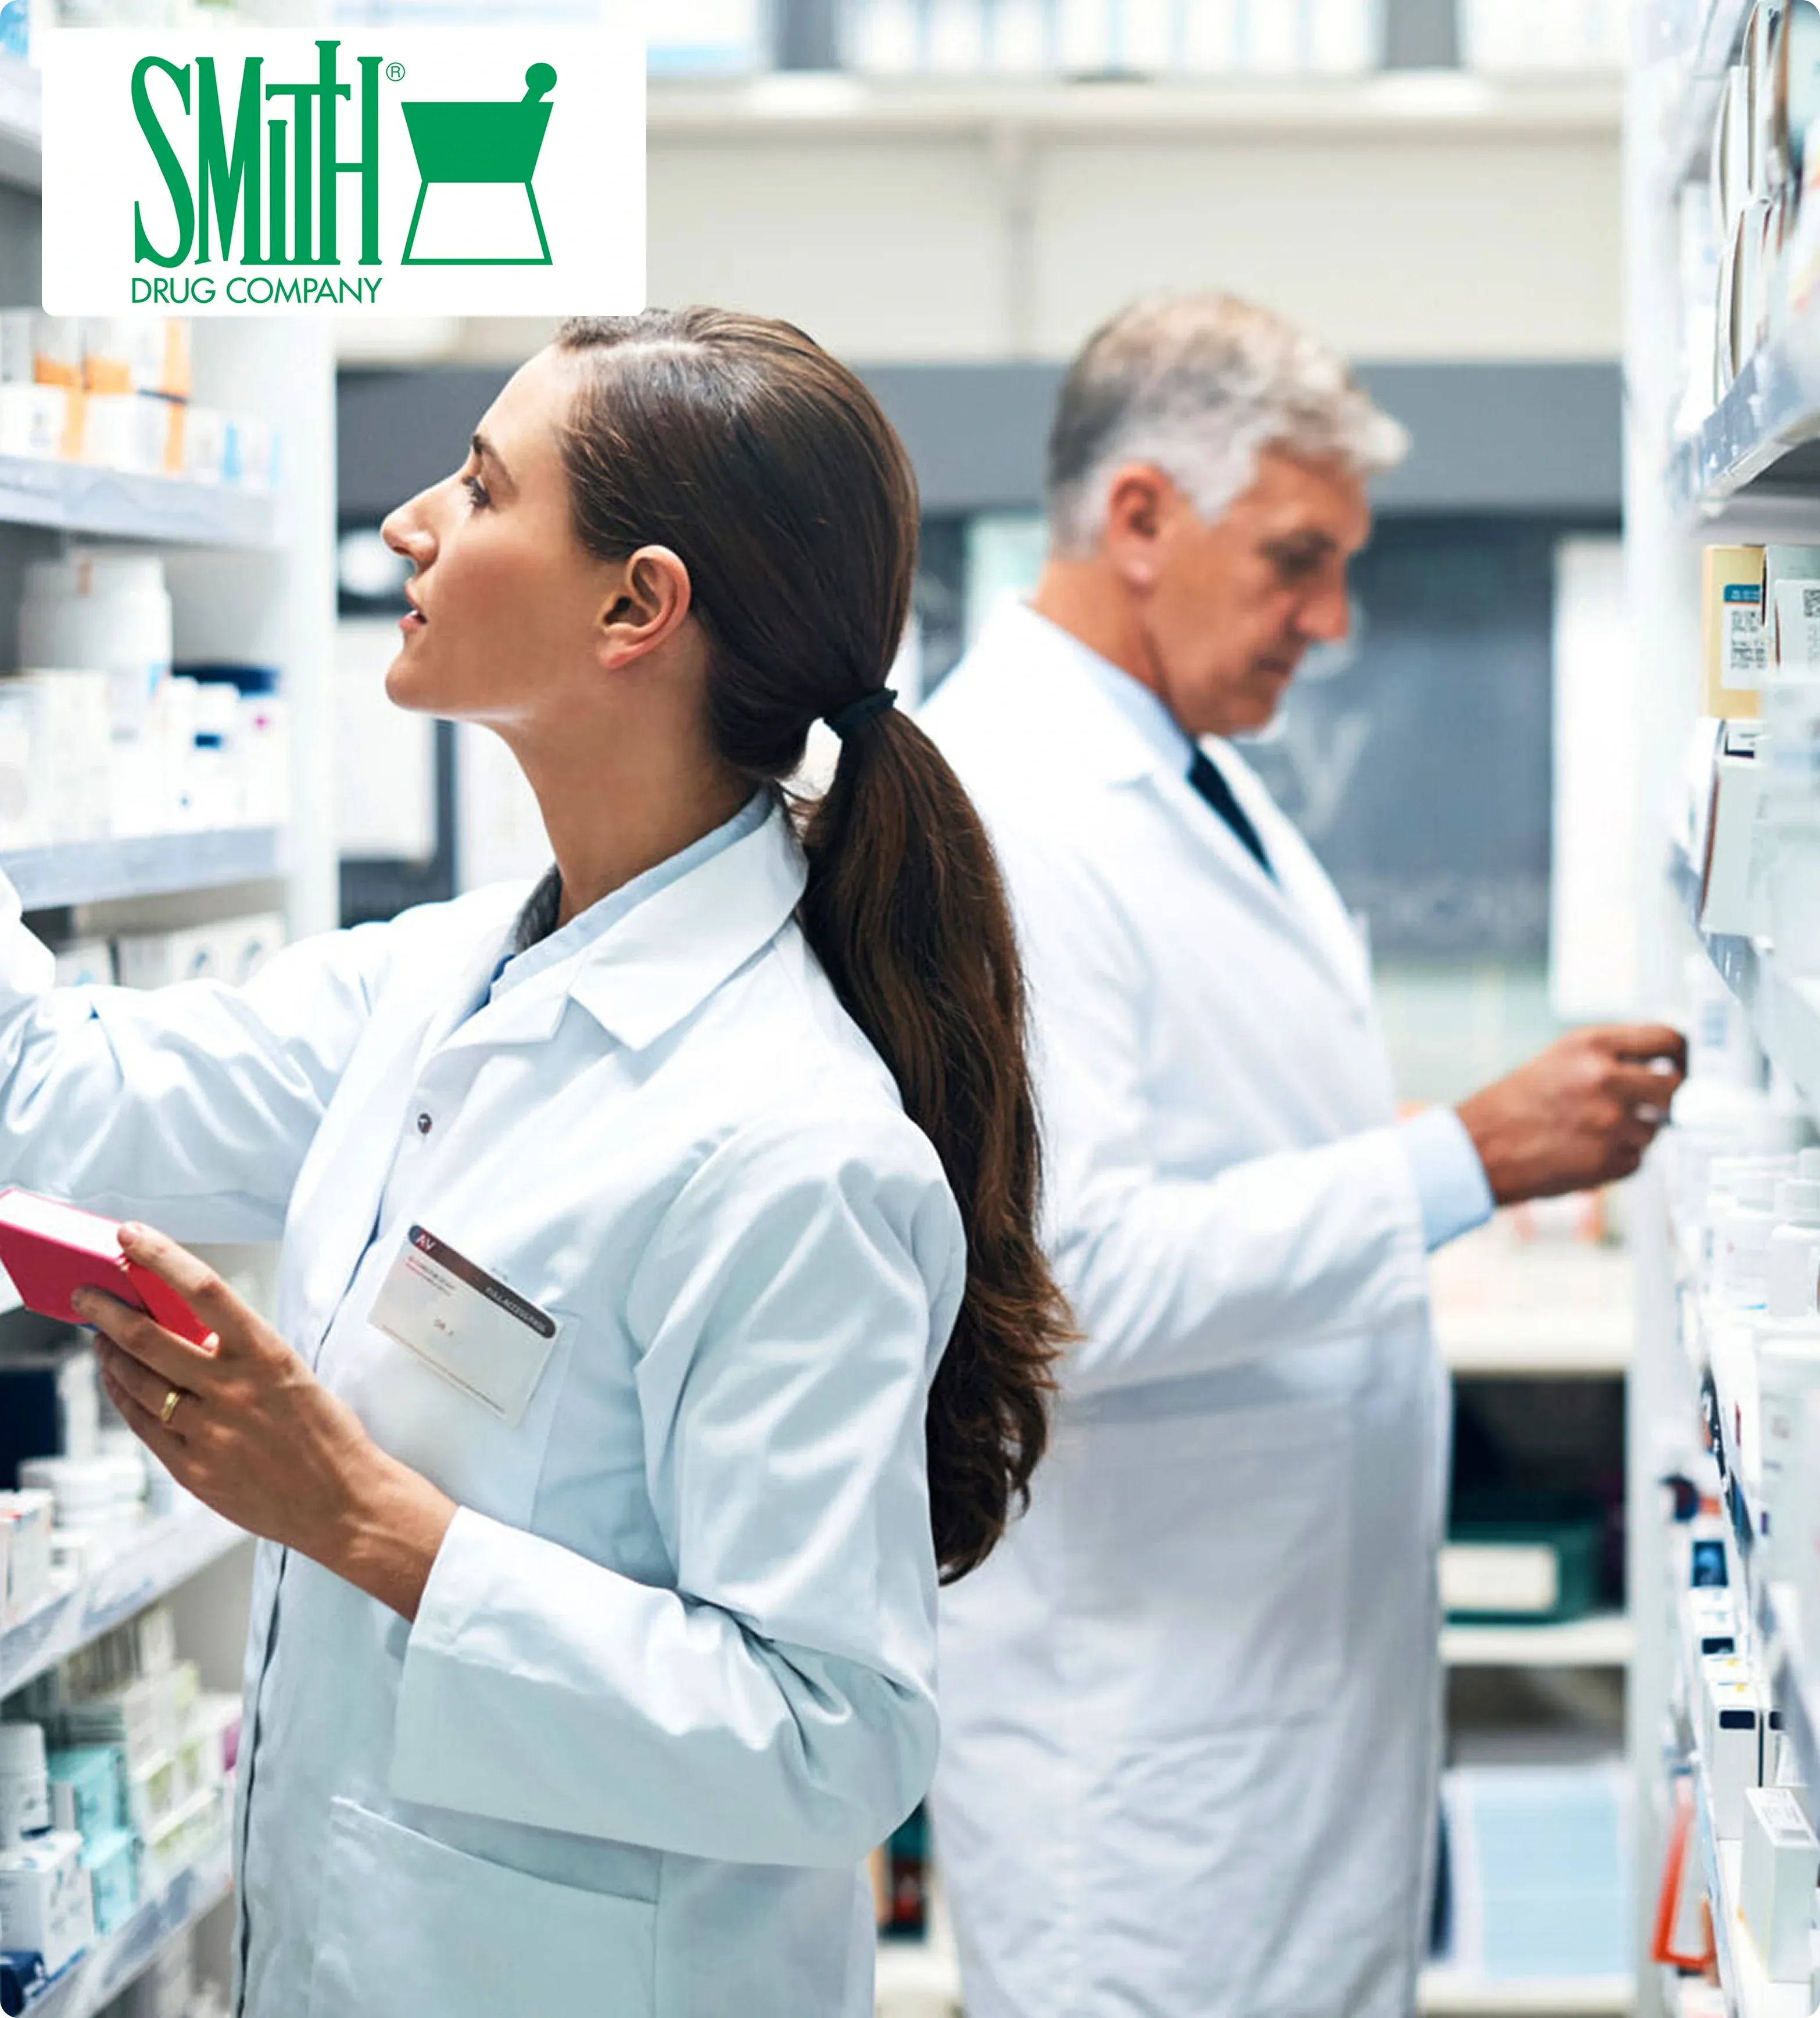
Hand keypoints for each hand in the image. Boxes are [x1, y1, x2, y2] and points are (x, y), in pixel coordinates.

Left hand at [76, 1223, 455, 1620]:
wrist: (343, 1502)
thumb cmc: (325, 1435)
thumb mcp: (292, 1374)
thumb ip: (241, 1352)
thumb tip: (191, 1327)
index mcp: (266, 1355)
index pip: (205, 1290)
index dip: (162, 1257)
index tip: (133, 1235)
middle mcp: (233, 1389)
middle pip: (149, 1337)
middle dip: (106, 1310)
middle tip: (86, 1294)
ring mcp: (208, 1431)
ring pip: (137, 1381)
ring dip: (109, 1354)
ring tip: (100, 1339)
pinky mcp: (193, 1469)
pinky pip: (142, 1423)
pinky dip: (123, 1396)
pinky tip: (119, 1382)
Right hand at [1455, 1023, 1687, 1207]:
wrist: (1480, 1149)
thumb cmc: (1514, 1104)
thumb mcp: (1559, 1059)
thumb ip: (1610, 1056)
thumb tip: (1662, 1064)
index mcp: (1592, 1045)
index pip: (1666, 1038)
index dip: (1682, 1053)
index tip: (1683, 1063)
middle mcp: (1605, 1080)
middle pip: (1676, 1087)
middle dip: (1670, 1098)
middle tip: (1656, 1103)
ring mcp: (1611, 1122)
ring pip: (1656, 1128)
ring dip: (1636, 1132)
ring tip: (1595, 1131)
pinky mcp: (1610, 1161)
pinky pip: (1637, 1158)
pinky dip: (1619, 1158)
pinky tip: (1586, 1151)